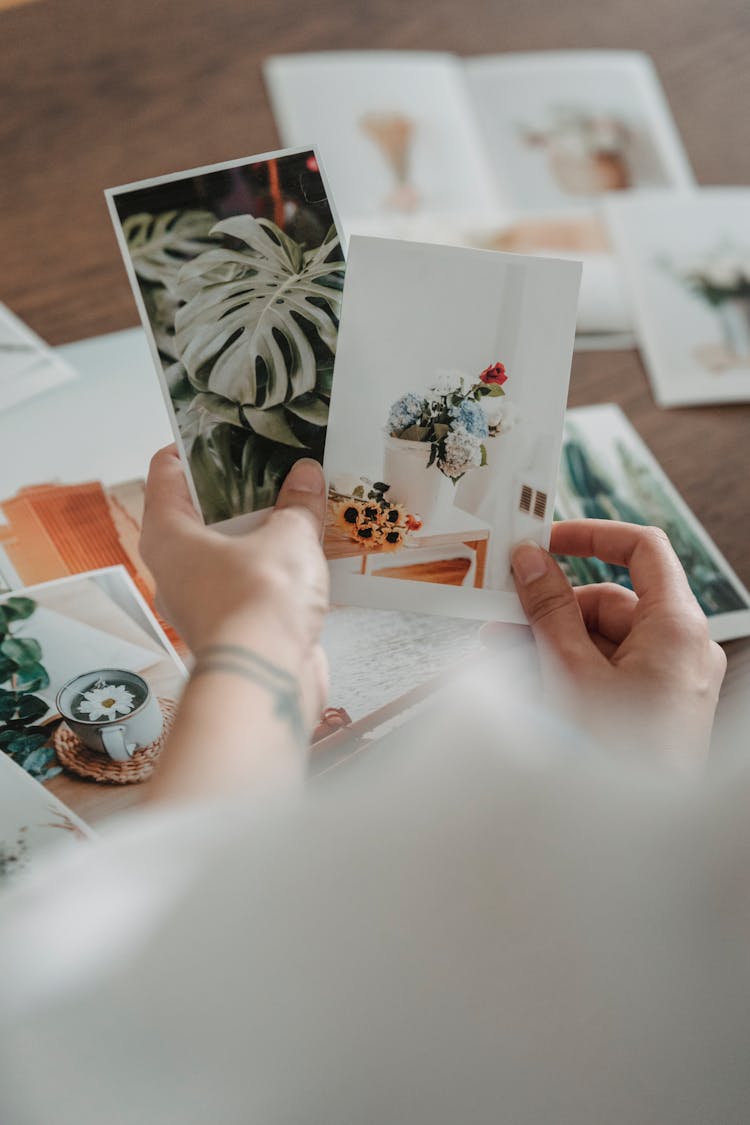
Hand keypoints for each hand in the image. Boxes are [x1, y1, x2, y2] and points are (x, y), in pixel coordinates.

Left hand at [140, 446, 329, 724]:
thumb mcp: (289, 536)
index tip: (217, 432)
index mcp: (168, 535)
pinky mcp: (231, 629)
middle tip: (270, 466)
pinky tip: (306, 557)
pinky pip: (249, 587)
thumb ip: (298, 504)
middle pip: (199, 516)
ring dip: (258, 535)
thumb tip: (306, 476)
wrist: (267, 678)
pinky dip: (272, 572)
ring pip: (226, 554)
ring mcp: (201, 602)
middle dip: (236, 493)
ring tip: (297, 507)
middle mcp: (175, 569)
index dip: (189, 449)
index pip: (165, 474)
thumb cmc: (260, 600)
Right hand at [508, 520, 726, 760]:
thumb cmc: (615, 758)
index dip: (593, 536)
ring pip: (602, 638)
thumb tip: (531, 562)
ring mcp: (668, 680)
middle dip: (552, 607)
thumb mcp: (569, 672)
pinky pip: (606, 670)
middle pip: (610, 600)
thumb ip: (547, 609)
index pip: (644, 550)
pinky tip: (523, 679)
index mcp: (677, 628)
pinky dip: (567, 668)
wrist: (631, 837)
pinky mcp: (651, 708)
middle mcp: (680, 649)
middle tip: (501, 615)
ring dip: (549, 641)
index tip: (547, 540)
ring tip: (499, 652)